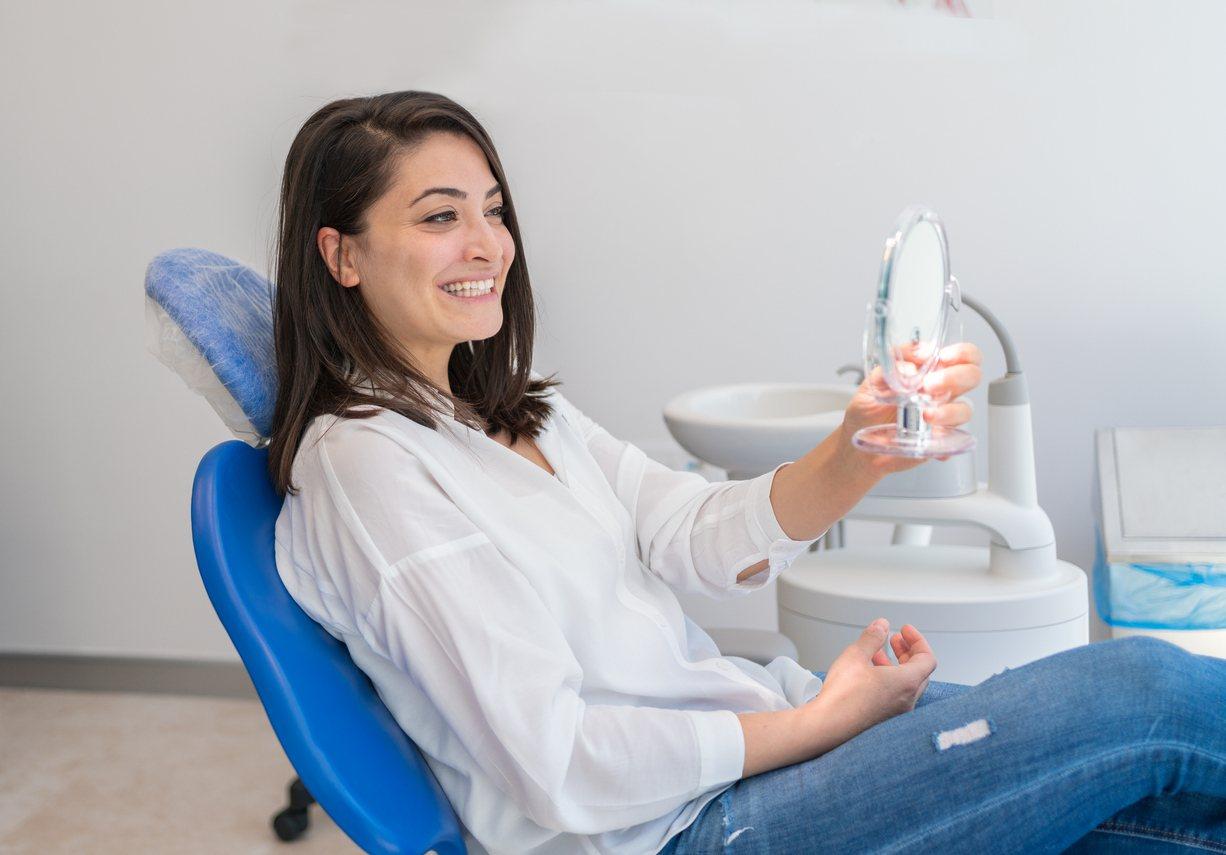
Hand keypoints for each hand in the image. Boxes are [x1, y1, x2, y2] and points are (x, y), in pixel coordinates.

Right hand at [800, 619, 937, 748]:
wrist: (828, 726)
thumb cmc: (842, 697)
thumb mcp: (855, 656)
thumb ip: (872, 637)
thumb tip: (882, 626)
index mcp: (906, 683)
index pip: (927, 658)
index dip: (918, 640)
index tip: (906, 631)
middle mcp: (907, 700)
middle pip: (920, 671)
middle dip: (907, 652)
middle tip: (896, 640)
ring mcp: (898, 713)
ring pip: (907, 684)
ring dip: (897, 665)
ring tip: (879, 654)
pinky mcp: (886, 720)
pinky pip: (897, 696)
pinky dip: (890, 680)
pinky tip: (871, 674)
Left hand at [836, 342, 982, 478]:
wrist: (859, 442)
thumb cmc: (869, 409)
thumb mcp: (872, 382)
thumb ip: (889, 367)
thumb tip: (909, 365)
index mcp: (931, 371)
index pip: (962, 355)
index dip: (962, 353)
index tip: (944, 357)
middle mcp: (942, 392)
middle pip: (972, 376)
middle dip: (954, 377)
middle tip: (928, 385)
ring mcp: (943, 416)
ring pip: (965, 409)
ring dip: (948, 410)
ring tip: (925, 414)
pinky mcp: (939, 440)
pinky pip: (953, 439)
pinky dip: (944, 439)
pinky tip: (930, 438)